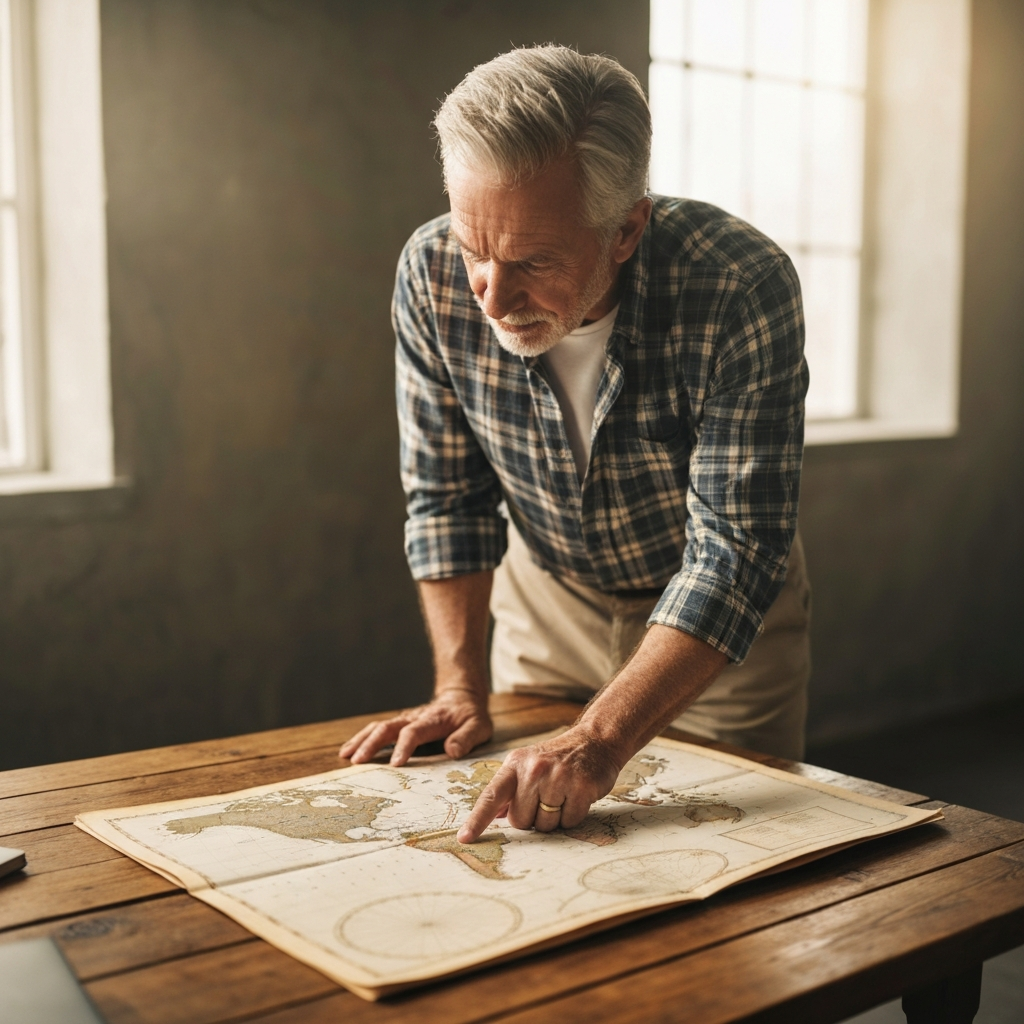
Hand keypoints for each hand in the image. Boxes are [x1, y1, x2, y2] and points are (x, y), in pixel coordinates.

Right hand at [338, 689, 492, 765]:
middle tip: (357, 761)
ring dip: (361, 740)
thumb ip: (466, 738)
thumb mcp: (478, 727)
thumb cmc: (470, 716)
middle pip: (387, 728)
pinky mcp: (400, 725)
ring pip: (378, 727)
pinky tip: (349, 751)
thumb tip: (452, 751)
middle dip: (371, 744)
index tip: (395, 764)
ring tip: (345, 756)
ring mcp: (404, 720)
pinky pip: (378, 729)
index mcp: (432, 721)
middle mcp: (414, 718)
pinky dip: (362, 739)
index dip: (403, 747)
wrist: (461, 698)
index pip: (413, 732)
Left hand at [457, 725, 622, 842]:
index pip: (491, 796)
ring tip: (563, 794)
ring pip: (546, 825)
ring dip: (554, 818)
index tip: (465, 838)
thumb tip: (493, 815)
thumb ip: (508, 791)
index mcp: (515, 765)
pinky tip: (576, 796)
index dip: (477, 820)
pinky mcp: (582, 787)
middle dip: (532, 818)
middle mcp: (534, 769)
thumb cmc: (556, 758)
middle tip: (546, 798)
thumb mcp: (526, 765)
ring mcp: (559, 777)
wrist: (594, 741)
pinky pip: (569, 822)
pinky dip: (573, 815)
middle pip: (521, 821)